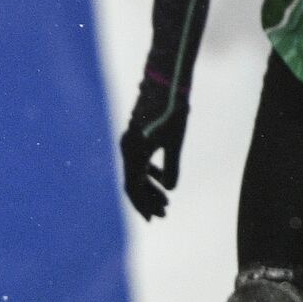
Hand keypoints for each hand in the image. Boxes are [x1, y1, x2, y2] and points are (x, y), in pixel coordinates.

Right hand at [120, 76, 190, 219]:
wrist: (165, 83)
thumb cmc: (172, 111)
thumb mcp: (175, 142)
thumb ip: (172, 167)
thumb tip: (171, 189)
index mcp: (133, 152)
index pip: (134, 187)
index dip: (143, 205)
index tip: (154, 219)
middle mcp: (127, 148)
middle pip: (133, 182)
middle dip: (148, 200)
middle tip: (164, 213)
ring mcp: (129, 141)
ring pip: (136, 172)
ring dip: (149, 188)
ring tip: (166, 201)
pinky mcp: (135, 135)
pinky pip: (138, 160)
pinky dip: (149, 173)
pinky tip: (162, 180)